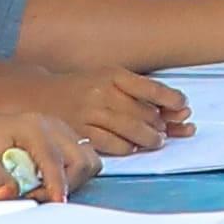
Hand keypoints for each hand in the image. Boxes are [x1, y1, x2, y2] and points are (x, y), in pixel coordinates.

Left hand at [0, 98, 107, 200]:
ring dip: (73, 179)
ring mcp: (57, 129)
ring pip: (86, 158)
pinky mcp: (57, 137)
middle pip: (82, 158)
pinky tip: (46, 181)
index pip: (55, 160)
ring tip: (44, 189)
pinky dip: (70, 173)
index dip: (57, 185)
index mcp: (32, 127)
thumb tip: (11, 195)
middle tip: (39, 197)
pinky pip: (79, 156)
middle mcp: (51, 125)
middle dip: (69, 183)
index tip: (55, 203)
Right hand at [45, 64, 192, 153]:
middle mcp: (103, 93)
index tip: (183, 107)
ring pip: (132, 131)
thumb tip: (178, 107)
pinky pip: (114, 145)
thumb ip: (138, 91)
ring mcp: (91, 113)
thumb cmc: (81, 88)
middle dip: (161, 125)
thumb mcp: (108, 78)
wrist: (39, 96)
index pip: (152, 88)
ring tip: (155, 141)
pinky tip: (132, 146)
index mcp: (113, 75)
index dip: (172, 100)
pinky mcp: (81, 133)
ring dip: (149, 139)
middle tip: (165, 130)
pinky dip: (128, 148)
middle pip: (145, 113)